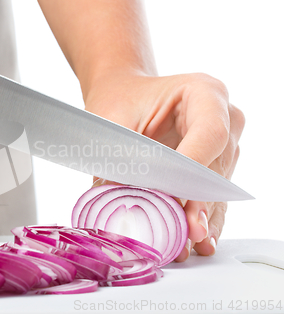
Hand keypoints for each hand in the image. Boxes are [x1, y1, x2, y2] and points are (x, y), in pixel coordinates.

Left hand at [84, 72, 244, 260]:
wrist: (124, 95)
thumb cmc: (120, 100)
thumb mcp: (113, 121)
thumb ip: (120, 156)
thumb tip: (117, 198)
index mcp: (204, 93)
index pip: (210, 135)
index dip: (194, 169)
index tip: (176, 197)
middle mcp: (224, 118)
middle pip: (216, 166)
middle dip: (197, 202)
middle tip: (187, 232)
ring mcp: (224, 145)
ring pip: (218, 187)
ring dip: (201, 217)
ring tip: (188, 244)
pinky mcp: (216, 168)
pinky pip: (214, 196)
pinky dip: (201, 218)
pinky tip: (196, 241)